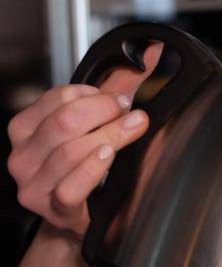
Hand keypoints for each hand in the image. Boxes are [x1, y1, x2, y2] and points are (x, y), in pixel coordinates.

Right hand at [6, 42, 164, 241]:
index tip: (121, 100)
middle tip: (132, 113)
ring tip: (131, 130)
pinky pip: (71, 187)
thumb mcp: (95, 123)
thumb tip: (153, 51)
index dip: (96, 95)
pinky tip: (109, 157)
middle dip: (105, 112)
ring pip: (70, 151)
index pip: (59, 97)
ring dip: (109, 136)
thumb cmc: (83, 165)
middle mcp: (22, 155)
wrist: (80, 215)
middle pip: (65, 121)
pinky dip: (93, 169)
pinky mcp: (51, 208)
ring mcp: (33, 184)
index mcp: (26, 128)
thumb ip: (119, 87)